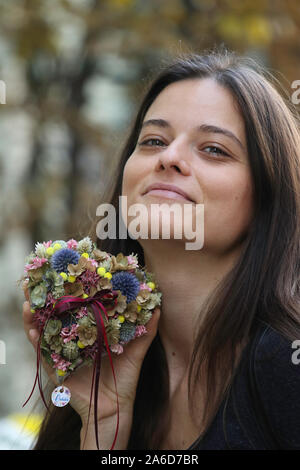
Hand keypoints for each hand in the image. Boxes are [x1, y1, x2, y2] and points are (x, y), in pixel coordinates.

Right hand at [22, 281, 160, 447]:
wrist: (114, 408)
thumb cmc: (124, 379)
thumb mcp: (136, 352)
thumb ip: (146, 331)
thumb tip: (159, 308)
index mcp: (91, 331)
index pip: (80, 307)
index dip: (74, 291)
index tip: (71, 271)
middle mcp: (74, 338)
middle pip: (57, 314)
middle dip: (48, 297)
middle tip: (41, 278)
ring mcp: (63, 351)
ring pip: (44, 328)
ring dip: (34, 313)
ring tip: (29, 299)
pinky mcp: (55, 367)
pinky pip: (41, 351)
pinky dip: (34, 338)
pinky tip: (33, 326)